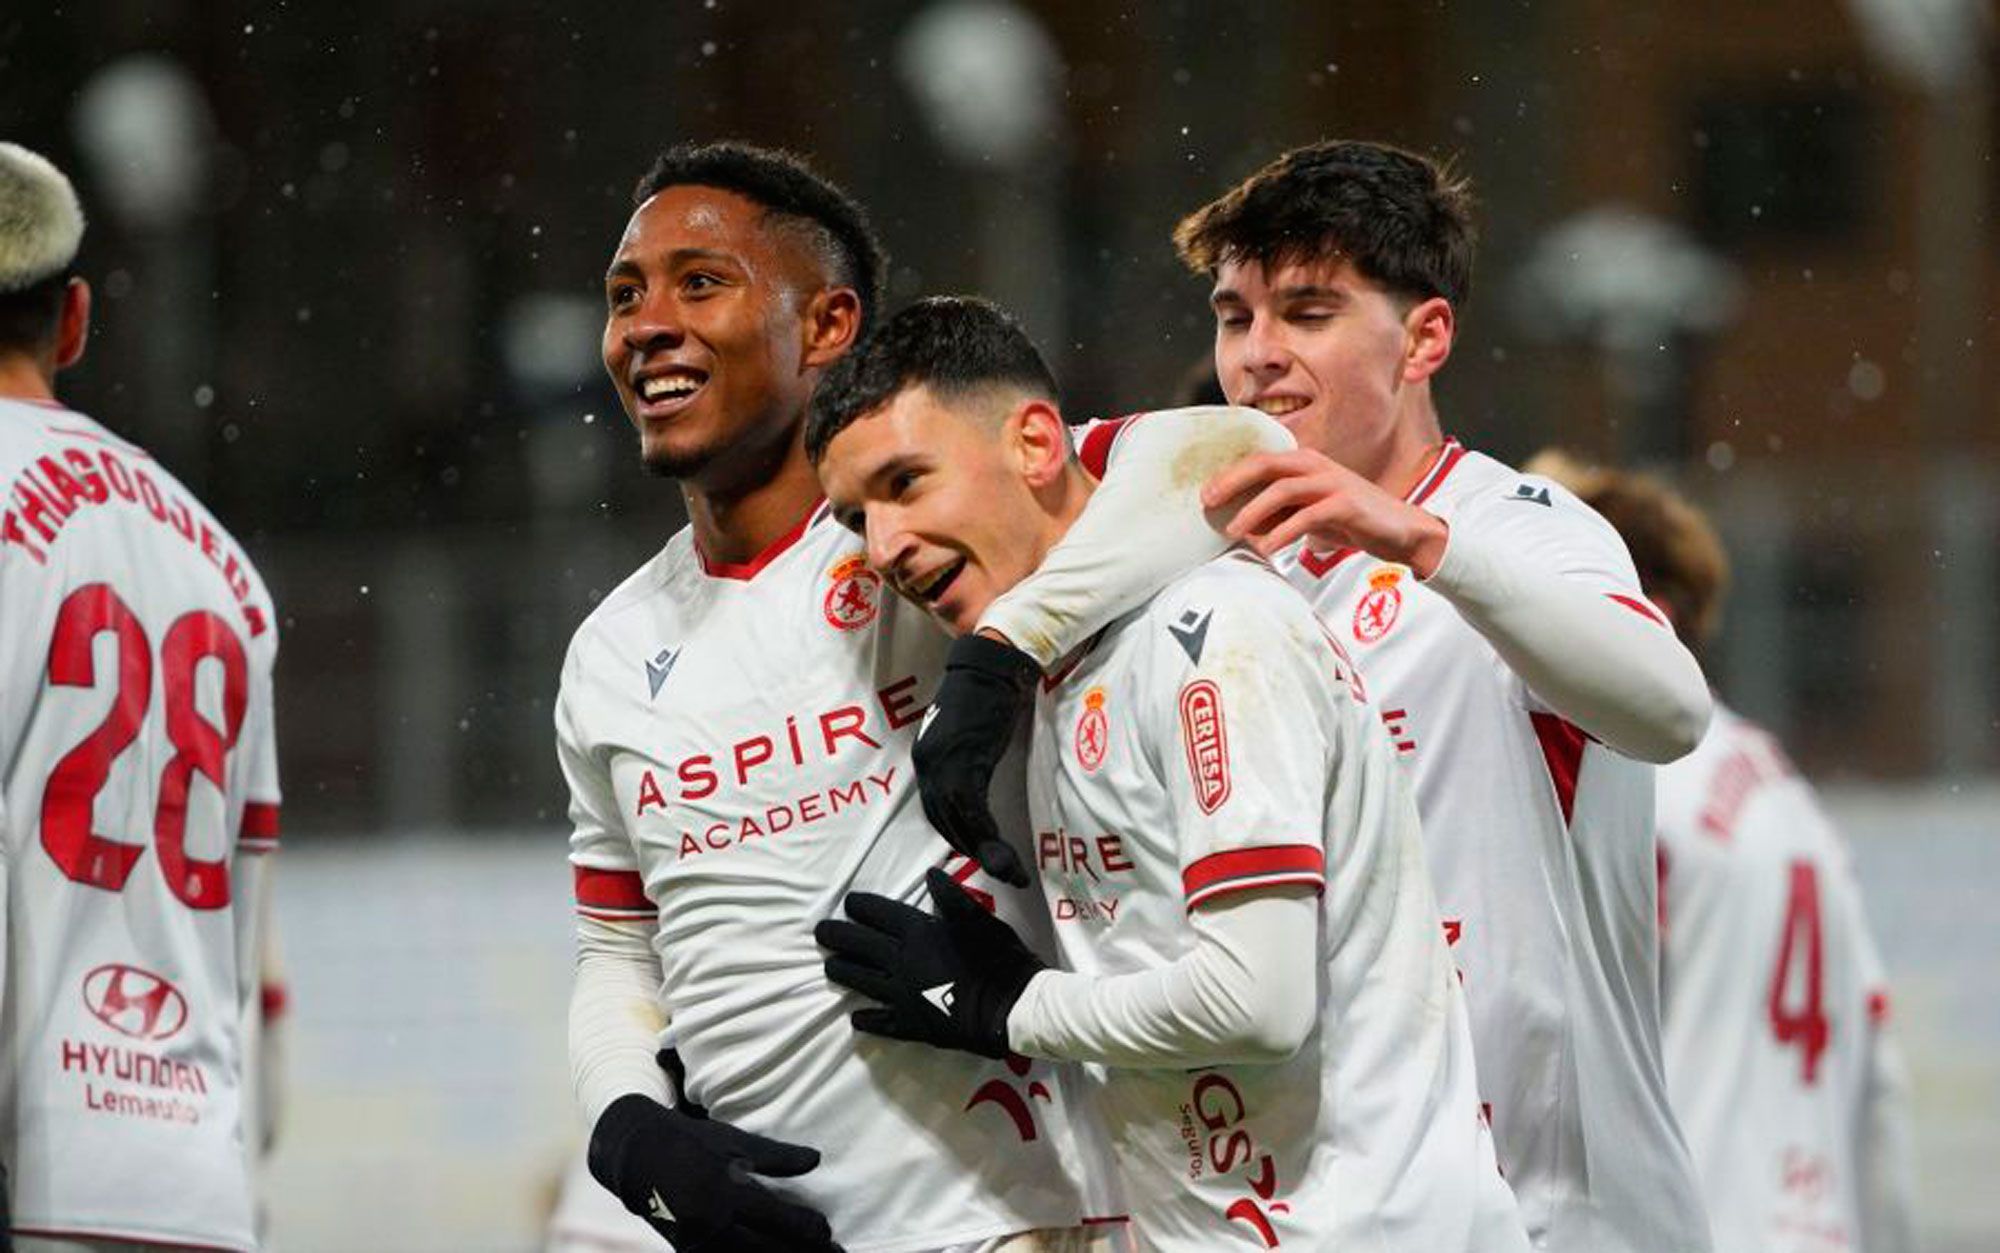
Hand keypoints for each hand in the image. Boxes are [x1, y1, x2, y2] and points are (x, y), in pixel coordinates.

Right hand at [587, 1094, 839, 1252]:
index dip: (809, 1230)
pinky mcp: (687, 1252)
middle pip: (768, 1250)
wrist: (637, 1156)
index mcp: (727, 1193)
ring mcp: (697, 1243)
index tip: (828, 1231)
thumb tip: (815, 1159)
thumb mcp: (733, 1141)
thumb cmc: (691, 1142)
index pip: (780, 1221)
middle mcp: (712, 1224)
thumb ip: (776, 1157)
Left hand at [817, 867, 1047, 1058]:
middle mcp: (903, 962)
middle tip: (821, 932)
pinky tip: (855, 1017)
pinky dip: (866, 1019)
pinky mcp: (910, 1024)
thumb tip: (931, 874)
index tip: (849, 903)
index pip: (879, 914)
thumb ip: (952, 897)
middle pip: (860, 945)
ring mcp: (903, 995)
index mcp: (919, 932)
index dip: (861, 906)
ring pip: (862, 981)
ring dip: (843, 972)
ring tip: (830, 968)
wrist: (1010, 1008)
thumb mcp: (979, 919)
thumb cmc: (999, 958)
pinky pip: (881, 1021)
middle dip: (837, 936)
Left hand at [912, 633, 1039, 886]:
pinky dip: (988, 835)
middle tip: (1002, 870)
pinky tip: (1005, 852)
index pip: (936, 812)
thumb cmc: (985, 696)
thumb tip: (974, 788)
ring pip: (960, 823)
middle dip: (974, 850)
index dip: (958, 836)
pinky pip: (974, 811)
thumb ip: (965, 762)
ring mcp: (944, 764)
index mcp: (926, 759)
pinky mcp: (966, 763)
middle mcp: (928, 765)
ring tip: (1010, 870)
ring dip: (986, 852)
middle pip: (945, 822)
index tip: (981, 851)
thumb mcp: (968, 736)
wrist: (992, 666)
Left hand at [1202, 447, 1448, 575]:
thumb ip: (1279, 513)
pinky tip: (1268, 547)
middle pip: (1266, 464)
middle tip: (1208, 501)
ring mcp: (1333, 483)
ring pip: (1283, 489)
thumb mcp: (1308, 512)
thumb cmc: (1349, 520)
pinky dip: (1283, 532)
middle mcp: (1316, 465)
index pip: (1260, 460)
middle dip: (1233, 481)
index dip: (1230, 473)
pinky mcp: (1346, 505)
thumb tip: (1239, 525)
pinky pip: (1308, 516)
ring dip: (1254, 510)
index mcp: (1305, 462)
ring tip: (1234, 531)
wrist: (1400, 530)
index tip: (1205, 493)